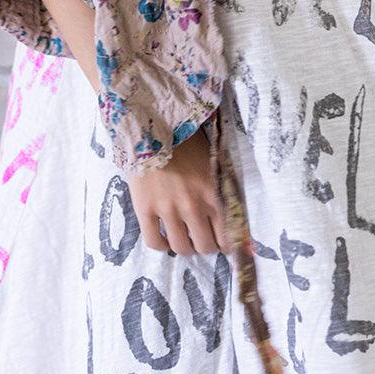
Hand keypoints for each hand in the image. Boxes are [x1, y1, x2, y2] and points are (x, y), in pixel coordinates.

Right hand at [128, 128, 233, 257]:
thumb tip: (229, 213)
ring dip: (185, 247)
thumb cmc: (187, 141)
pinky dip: (161, 245)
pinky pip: (154, 242)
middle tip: (200, 238)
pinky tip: (163, 238)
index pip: (226, 235)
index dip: (225, 244)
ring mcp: (167, 209)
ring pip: (181, 247)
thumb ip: (220, 188)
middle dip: (205, 246)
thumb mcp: (212, 163)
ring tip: (183, 238)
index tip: (221, 242)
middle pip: (204, 246)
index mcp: (213, 193)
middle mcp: (193, 206)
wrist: (153, 126)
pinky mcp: (144, 209)